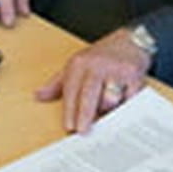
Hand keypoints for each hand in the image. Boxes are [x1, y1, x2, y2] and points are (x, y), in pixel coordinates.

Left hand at [35, 28, 150, 133]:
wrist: (131, 40)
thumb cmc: (101, 56)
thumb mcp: (76, 65)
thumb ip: (58, 83)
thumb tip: (39, 96)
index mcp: (80, 63)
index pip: (71, 90)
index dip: (70, 110)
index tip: (69, 126)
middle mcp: (97, 65)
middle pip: (89, 94)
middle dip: (84, 115)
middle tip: (82, 131)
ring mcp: (116, 69)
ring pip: (109, 99)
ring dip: (108, 108)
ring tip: (108, 106)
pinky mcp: (134, 75)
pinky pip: (128, 98)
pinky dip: (125, 104)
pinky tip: (125, 100)